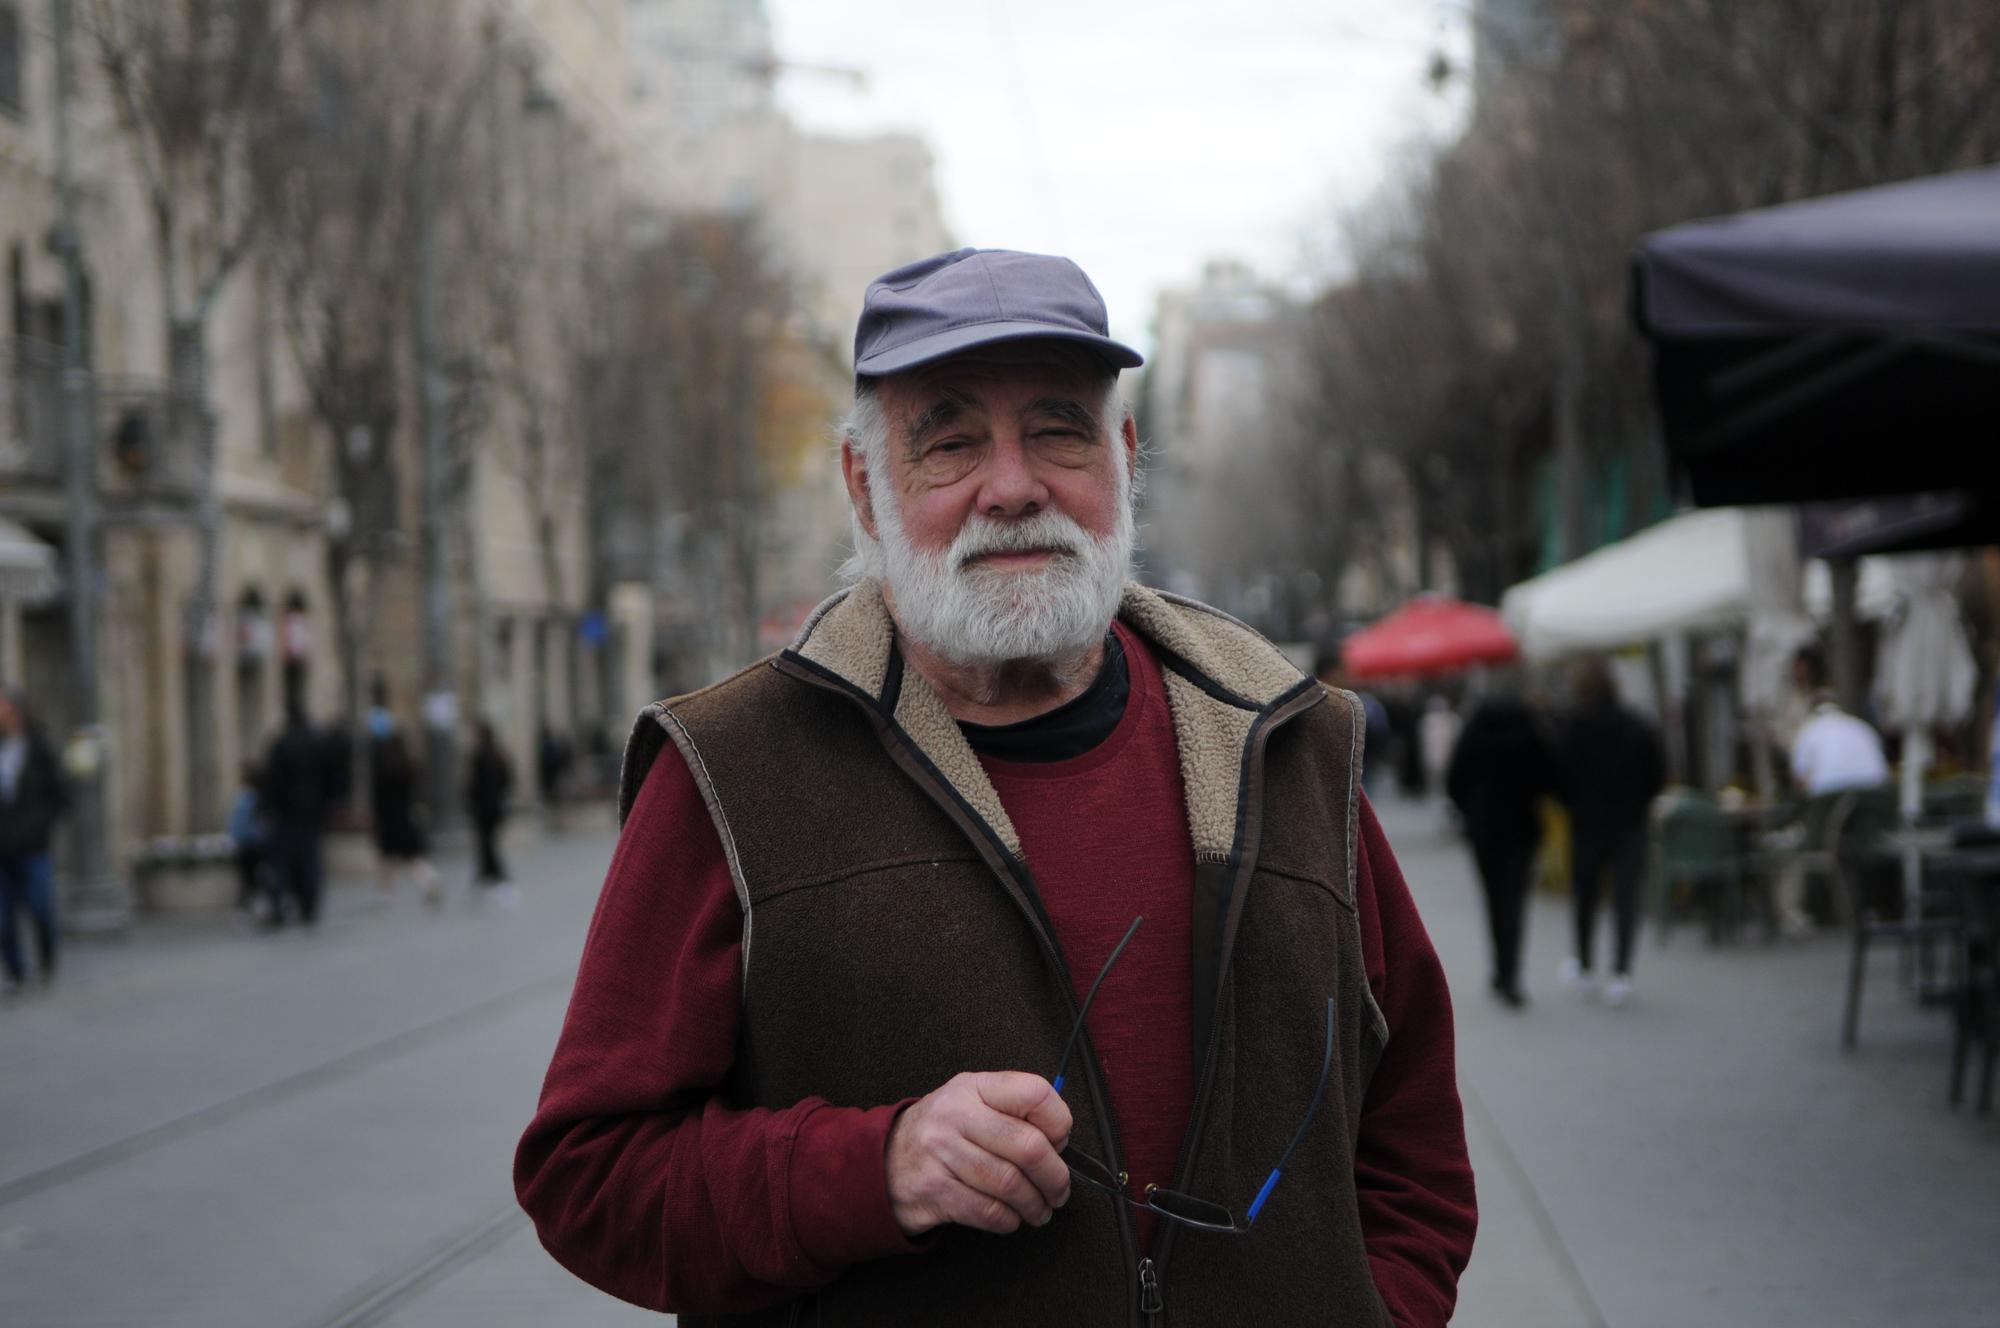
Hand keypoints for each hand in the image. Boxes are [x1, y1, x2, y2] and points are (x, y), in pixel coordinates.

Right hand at [885, 1071, 1073, 1236]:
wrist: (880, 1160)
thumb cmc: (941, 1132)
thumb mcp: (971, 1102)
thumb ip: (1012, 1111)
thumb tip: (1060, 1141)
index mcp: (973, 1087)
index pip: (1033, 1093)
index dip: (1059, 1121)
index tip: (1061, 1142)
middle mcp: (955, 1115)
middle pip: (1028, 1146)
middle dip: (1055, 1177)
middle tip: (1059, 1190)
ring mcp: (941, 1153)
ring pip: (1011, 1184)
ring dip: (1035, 1204)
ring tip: (1040, 1209)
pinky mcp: (934, 1190)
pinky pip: (988, 1211)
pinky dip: (1009, 1220)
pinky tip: (1011, 1218)